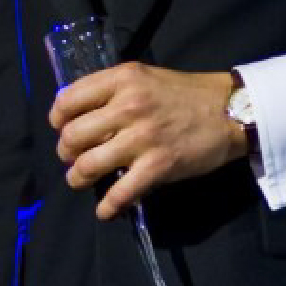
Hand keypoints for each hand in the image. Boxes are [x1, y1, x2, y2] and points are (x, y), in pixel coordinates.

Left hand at [48, 64, 246, 219]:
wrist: (227, 111)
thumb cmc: (181, 92)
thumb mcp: (142, 76)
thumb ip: (111, 89)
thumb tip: (78, 111)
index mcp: (122, 79)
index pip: (69, 99)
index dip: (58, 118)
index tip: (61, 127)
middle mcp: (128, 106)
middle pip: (73, 135)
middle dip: (65, 151)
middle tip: (70, 157)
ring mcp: (143, 138)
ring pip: (89, 165)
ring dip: (77, 178)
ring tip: (80, 179)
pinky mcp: (158, 166)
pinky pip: (120, 194)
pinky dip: (107, 207)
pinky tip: (105, 209)